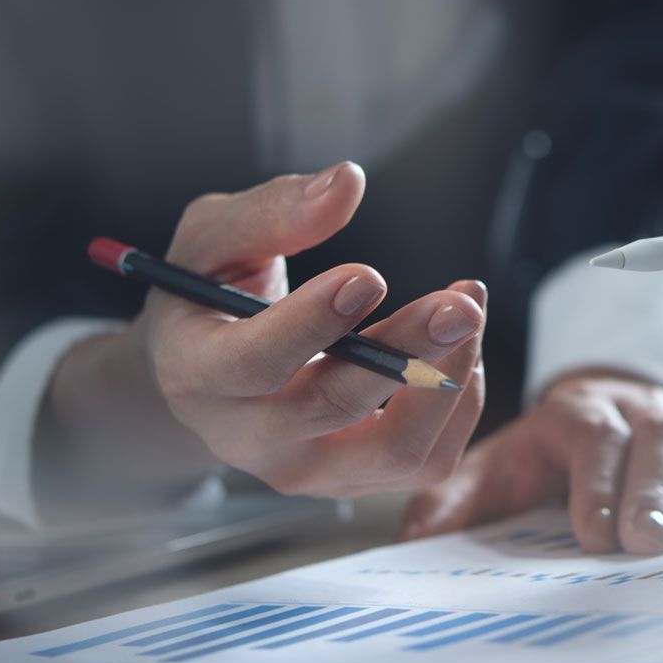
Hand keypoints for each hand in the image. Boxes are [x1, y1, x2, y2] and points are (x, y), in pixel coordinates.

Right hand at [46, 164, 486, 502]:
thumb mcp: (214, 236)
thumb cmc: (210, 291)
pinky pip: (425, 461)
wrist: (208, 367)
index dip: (312, 324)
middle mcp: (247, 438)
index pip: (253, 365)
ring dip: (446, 380)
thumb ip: (272, 211)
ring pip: (393, 452)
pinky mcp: (354, 479)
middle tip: (460, 303)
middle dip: (405, 352)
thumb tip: (347, 183)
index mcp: (196, 375)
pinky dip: (456, 403)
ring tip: (466, 309)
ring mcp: (304, 469)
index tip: (367, 276)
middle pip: (334, 408)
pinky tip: (460, 348)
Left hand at [398, 370, 662, 553]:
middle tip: (648, 540)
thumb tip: (415, 538)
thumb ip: (458, 501)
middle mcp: (641, 410)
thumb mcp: (499, 467)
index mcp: (578, 412)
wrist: (614, 411)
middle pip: (654, 439)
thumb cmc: (552, 455)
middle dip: (652, 490)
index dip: (596, 481)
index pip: (591, 435)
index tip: (593, 532)